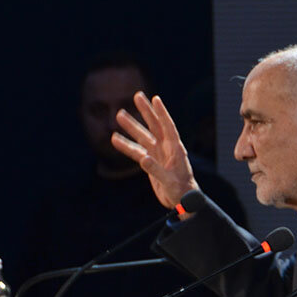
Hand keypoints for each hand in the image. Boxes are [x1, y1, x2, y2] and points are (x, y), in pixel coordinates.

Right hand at [112, 92, 198, 210]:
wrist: (182, 201)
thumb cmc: (181, 191)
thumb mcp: (169, 181)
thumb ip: (156, 169)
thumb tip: (143, 159)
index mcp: (176, 149)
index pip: (168, 126)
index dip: (162, 113)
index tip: (155, 98)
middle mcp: (166, 148)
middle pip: (154, 125)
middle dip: (146, 111)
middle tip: (137, 95)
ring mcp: (158, 154)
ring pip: (143, 137)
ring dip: (132, 126)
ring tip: (119, 115)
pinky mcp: (150, 163)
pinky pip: (136, 151)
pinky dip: (126, 146)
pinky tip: (114, 139)